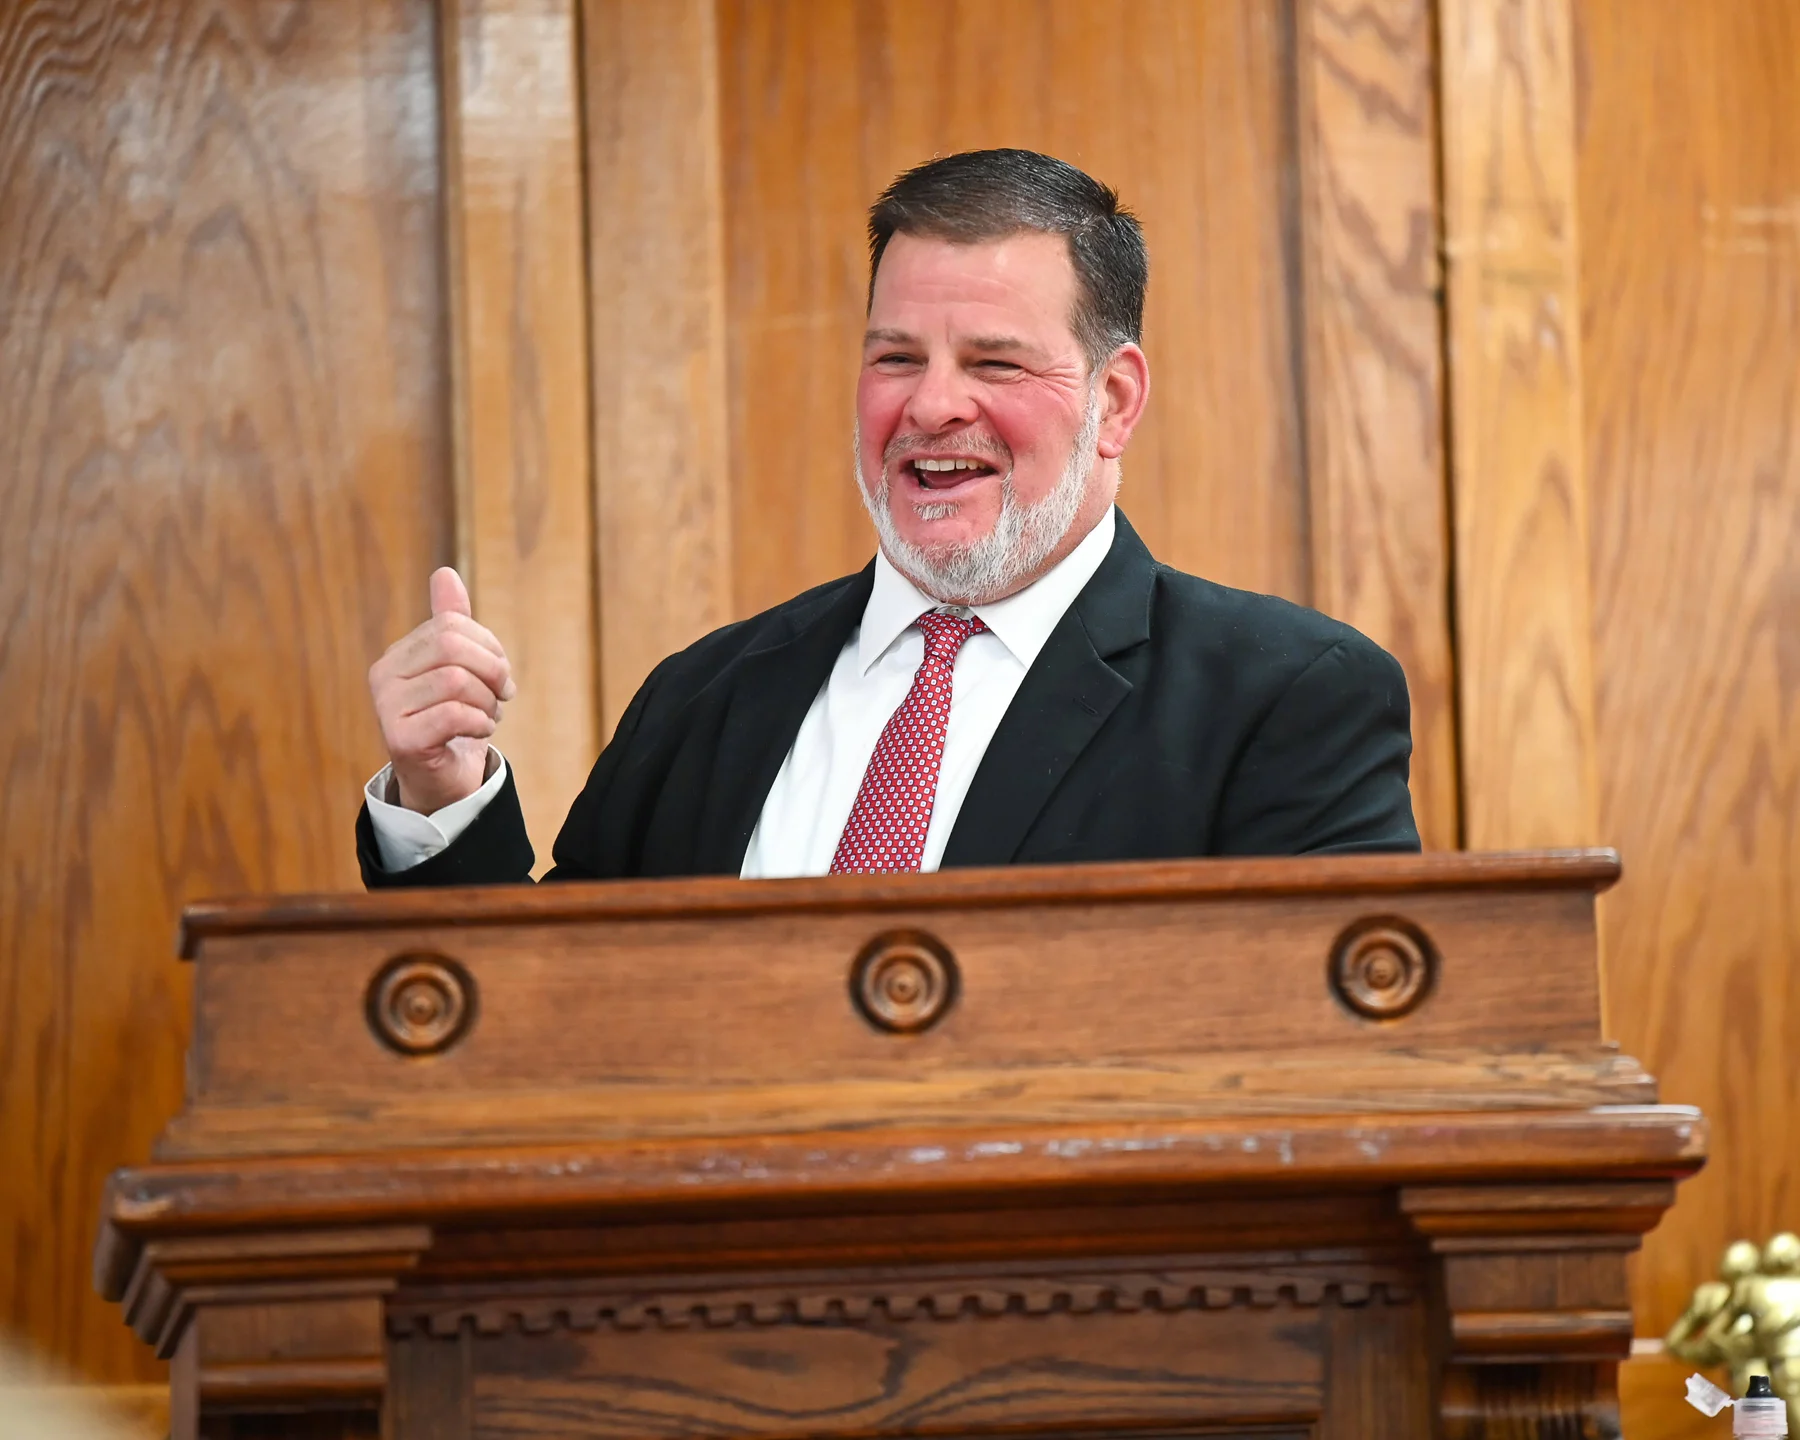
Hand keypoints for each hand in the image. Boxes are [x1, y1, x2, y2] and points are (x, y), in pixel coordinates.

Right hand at [368, 567, 515, 813]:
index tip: (502, 675)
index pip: (453, 626)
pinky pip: (455, 715)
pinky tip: (479, 731)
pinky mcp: (401, 739)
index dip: (489, 646)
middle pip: (454, 648)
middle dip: (492, 671)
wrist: (442, 781)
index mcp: (397, 655)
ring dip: (488, 702)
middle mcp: (383, 677)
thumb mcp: (457, 668)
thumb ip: (450, 622)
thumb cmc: (453, 721)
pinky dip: (480, 722)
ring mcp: (387, 708)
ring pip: (457, 681)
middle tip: (503, 696)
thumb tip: (444, 573)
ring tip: (488, 717)